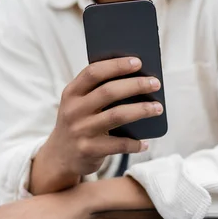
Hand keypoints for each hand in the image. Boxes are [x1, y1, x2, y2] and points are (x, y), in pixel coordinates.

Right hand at [30, 57, 162, 193]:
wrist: (60, 156)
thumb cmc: (79, 121)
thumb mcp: (79, 103)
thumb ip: (98, 89)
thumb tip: (137, 77)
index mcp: (71, 92)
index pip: (93, 72)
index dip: (116, 65)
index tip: (138, 62)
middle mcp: (74, 110)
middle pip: (108, 92)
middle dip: (135, 85)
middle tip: (155, 83)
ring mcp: (80, 131)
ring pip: (117, 115)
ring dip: (141, 110)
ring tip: (158, 108)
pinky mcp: (88, 150)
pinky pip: (118, 144)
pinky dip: (134, 143)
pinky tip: (145, 142)